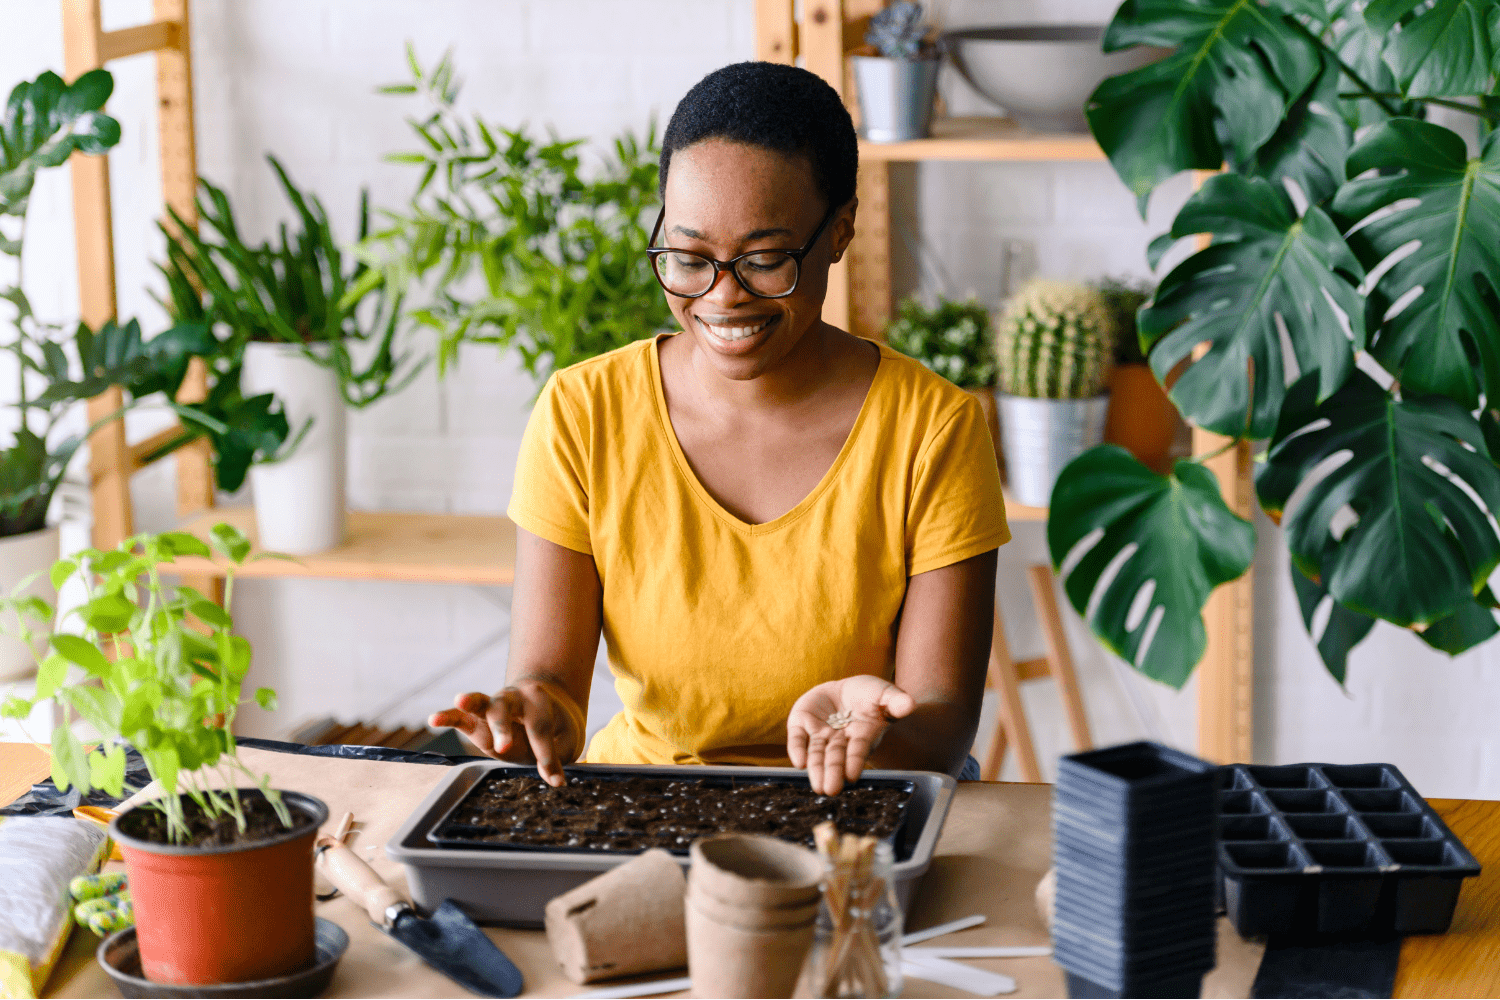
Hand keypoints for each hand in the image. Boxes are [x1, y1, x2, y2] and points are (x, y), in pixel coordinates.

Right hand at [428, 679, 583, 786]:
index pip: (540, 728)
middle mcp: (514, 698)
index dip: (547, 755)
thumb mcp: (564, 739)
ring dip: (471, 703)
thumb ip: (556, 756)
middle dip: (504, 728)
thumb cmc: (554, 724)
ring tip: (460, 700)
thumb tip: (554, 781)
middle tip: (504, 747)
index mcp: (539, 700)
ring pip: (482, 703)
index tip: (556, 779)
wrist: (542, 700)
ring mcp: (492, 706)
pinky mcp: (476, 719)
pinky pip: (460, 715)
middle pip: (506, 709)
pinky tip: (434, 719)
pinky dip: (447, 716)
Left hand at [787, 675, 915, 794]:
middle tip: (831, 790)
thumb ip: (895, 701)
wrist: (846, 690)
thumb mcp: (885, 693)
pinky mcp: (802, 723)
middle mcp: (839, 740)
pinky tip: (798, 762)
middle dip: (833, 772)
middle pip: (835, 757)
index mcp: (862, 735)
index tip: (851, 775)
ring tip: (817, 786)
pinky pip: (797, 737)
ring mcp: (820, 733)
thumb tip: (910, 704)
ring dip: (816, 768)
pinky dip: (796, 748)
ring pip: (816, 753)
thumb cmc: (870, 695)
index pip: (858, 749)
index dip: (855, 760)